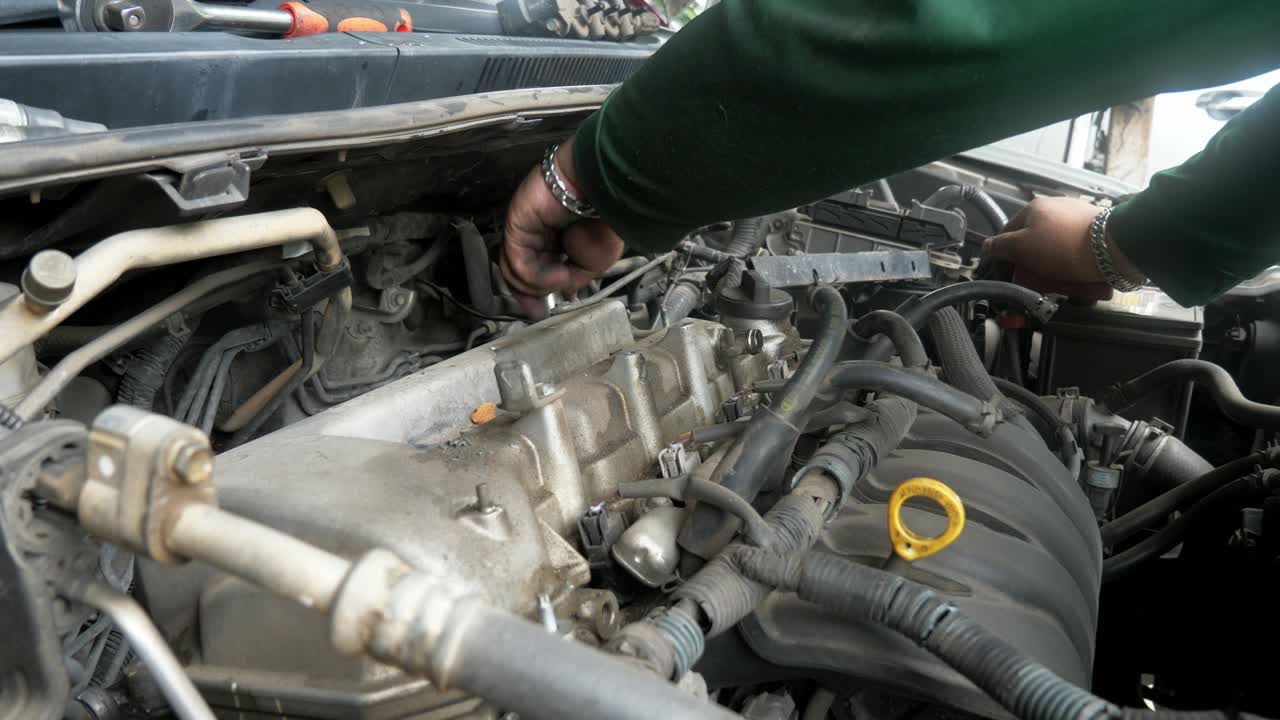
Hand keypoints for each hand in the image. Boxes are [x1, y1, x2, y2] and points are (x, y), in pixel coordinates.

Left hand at [501, 138, 623, 318]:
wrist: (603, 189)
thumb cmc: (606, 218)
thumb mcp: (595, 262)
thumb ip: (572, 279)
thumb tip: (560, 291)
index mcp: (555, 242)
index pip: (534, 272)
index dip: (537, 293)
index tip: (542, 313)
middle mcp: (537, 235)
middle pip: (517, 273)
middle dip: (527, 296)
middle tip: (537, 312)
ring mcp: (524, 229)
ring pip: (513, 270)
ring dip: (537, 285)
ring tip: (563, 280)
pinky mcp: (517, 223)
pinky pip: (516, 260)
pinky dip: (536, 274)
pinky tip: (558, 273)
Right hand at [985, 197, 1141, 299]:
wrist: (1112, 246)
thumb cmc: (1060, 247)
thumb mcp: (1021, 248)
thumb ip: (1000, 247)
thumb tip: (987, 246)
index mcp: (1033, 208)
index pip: (1006, 234)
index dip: (1002, 257)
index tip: (1007, 277)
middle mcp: (1054, 207)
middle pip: (1032, 241)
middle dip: (1031, 264)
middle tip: (1035, 284)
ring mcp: (1076, 216)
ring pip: (1054, 247)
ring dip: (1052, 267)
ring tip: (1059, 285)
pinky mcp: (1095, 228)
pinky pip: (1075, 249)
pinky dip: (1072, 263)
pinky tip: (1076, 276)